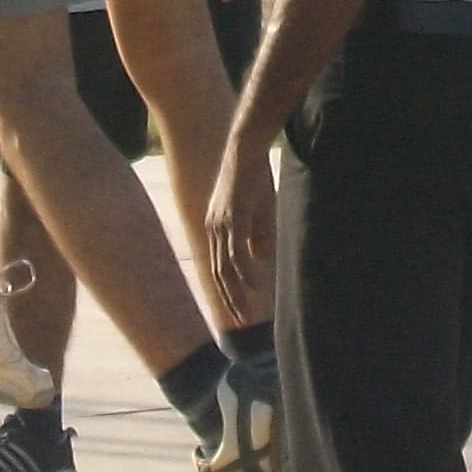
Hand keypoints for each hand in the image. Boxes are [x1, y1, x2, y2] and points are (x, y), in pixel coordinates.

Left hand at [205, 132, 275, 319]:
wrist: (247, 149)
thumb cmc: (253, 178)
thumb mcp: (257, 211)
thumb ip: (257, 236)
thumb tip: (258, 259)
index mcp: (216, 229)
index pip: (218, 267)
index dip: (227, 291)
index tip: (237, 310)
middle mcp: (213, 229)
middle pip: (218, 273)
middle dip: (230, 300)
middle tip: (241, 323)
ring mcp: (222, 224)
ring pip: (226, 266)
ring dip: (236, 292)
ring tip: (247, 314)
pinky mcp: (234, 217)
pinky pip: (237, 250)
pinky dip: (245, 271)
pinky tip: (254, 286)